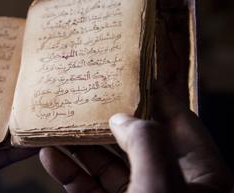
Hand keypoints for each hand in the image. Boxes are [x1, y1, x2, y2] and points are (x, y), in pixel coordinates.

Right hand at [40, 88, 232, 192]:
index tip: (133, 70)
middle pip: (136, 139)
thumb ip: (146, 142)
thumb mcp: (161, 186)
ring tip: (59, 121)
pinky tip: (49, 156)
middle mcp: (169, 185)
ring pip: (107, 164)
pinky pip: (87, 188)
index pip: (181, 122)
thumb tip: (123, 116)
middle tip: (87, 92)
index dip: (158, 94)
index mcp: (201, 178)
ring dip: (81, 145)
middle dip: (109, 117)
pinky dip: (68, 173)